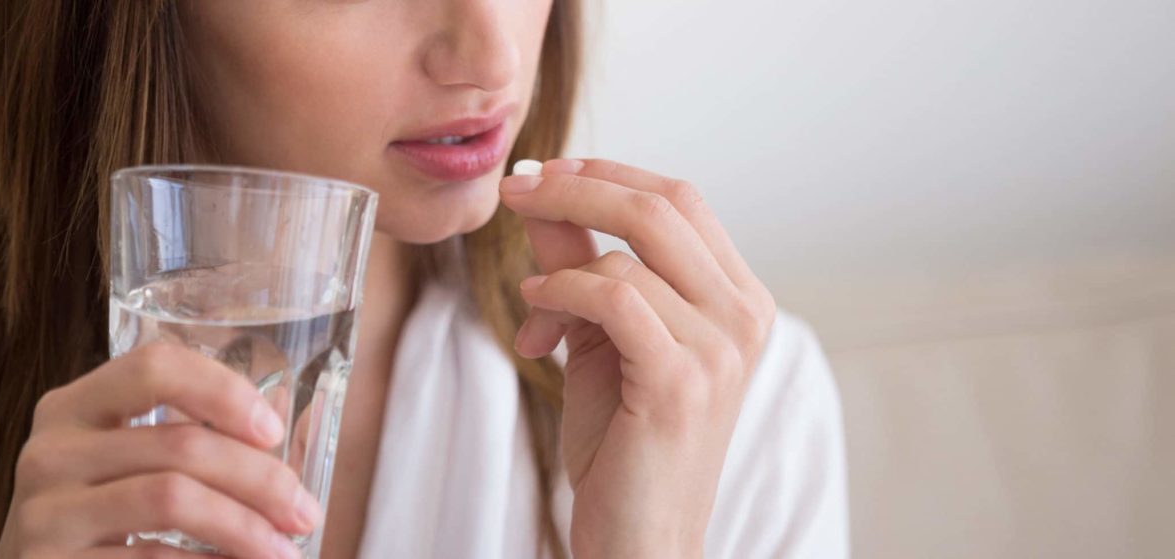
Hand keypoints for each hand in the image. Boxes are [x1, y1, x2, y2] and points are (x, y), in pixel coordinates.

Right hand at [0, 342, 320, 558]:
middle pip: (180, 443)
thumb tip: (283, 439)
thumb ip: (181, 439)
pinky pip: (151, 558)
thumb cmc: (97, 521)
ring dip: (245, 528)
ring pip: (172, 498)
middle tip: (303, 513)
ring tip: (284, 551)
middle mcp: (50, 451)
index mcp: (72, 407)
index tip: (273, 432)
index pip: (154, 367)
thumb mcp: (121, 467)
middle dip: (261, 480)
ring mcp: (44, 513)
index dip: (223, 391)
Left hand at [499, 159, 776, 557]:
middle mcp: (743, 315)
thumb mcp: (598, 337)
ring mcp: (720, 347)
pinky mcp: (681, 380)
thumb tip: (542, 195)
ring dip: (555, 269)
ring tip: (529, 307)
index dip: (608, 173)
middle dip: (576, 186)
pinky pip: (610, 297)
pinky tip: (534, 323)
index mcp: (737, 299)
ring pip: (626, 255)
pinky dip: (559, 295)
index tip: (543, 173)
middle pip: (661, 205)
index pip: (681, 199)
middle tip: (515, 191)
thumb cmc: (623, 445)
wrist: (639, 536)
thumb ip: (579, 265)